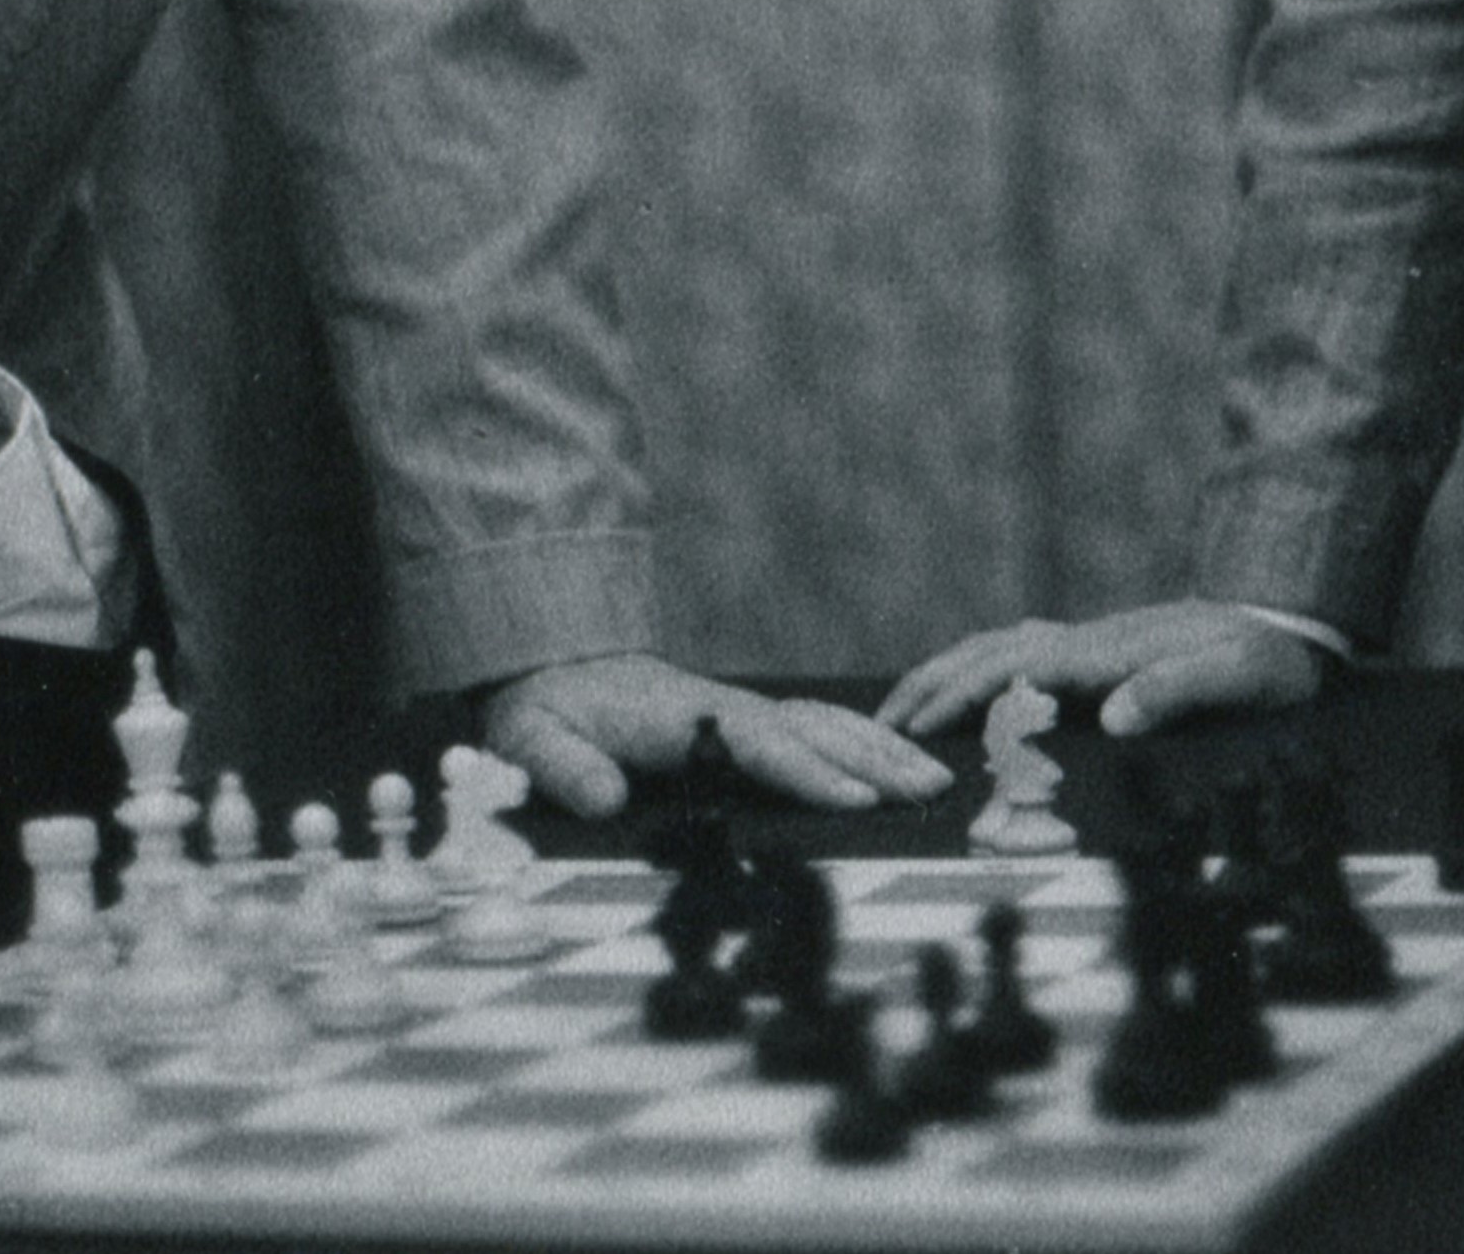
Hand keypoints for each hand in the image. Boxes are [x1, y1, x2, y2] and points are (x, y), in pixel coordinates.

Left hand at [483, 653, 950, 817]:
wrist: (547, 661)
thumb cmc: (542, 711)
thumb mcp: (527, 737)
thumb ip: (562, 768)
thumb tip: (606, 801)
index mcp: (679, 717)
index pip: (757, 745)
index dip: (808, 774)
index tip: (858, 803)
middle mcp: (722, 707)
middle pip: (811, 731)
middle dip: (875, 762)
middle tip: (933, 794)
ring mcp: (738, 708)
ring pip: (824, 723)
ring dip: (882, 749)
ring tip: (936, 779)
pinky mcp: (744, 716)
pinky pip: (815, 723)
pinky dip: (862, 736)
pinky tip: (895, 755)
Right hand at [877, 601, 1327, 739]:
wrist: (1292, 627)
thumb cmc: (1270, 665)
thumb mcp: (1239, 679)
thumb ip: (1178, 691)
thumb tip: (1113, 719)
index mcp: (1111, 653)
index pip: (1019, 673)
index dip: (964, 699)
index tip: (917, 729)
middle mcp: (1090, 641)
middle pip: (992, 654)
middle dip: (932, 687)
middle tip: (880, 727)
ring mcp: (1090, 641)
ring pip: (998, 647)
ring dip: (945, 672)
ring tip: (899, 707)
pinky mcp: (1097, 650)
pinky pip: (1020, 650)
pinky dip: (976, 664)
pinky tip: (961, 684)